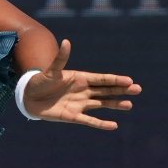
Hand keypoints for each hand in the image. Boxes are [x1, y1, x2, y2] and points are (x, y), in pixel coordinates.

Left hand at [21, 39, 140, 129]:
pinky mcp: (73, 116)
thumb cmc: (41, 81)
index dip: (115, 80)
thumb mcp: (51, 71)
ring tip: (129, 105)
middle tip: (137, 90)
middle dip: (121, 90)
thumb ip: (60, 59)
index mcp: (81, 78)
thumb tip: (66, 42)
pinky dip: (101, 124)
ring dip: (115, 105)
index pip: (102, 79)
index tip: (129, 81)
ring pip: (102, 104)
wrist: (30, 98)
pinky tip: (113, 125)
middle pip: (106, 90)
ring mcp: (80, 104)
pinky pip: (90, 121)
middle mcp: (84, 91)